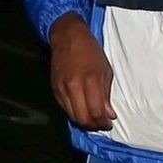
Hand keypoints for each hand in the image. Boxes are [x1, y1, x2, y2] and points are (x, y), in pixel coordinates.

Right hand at [48, 14, 115, 129]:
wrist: (68, 37)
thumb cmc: (91, 51)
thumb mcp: (105, 70)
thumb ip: (106, 94)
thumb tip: (108, 114)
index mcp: (90, 80)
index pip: (96, 111)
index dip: (103, 122)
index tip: (108, 123)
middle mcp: (74, 87)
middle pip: (82, 117)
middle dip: (93, 125)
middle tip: (101, 125)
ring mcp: (62, 89)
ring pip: (72, 116)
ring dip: (83, 121)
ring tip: (92, 120)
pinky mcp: (54, 89)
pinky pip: (64, 108)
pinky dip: (74, 113)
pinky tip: (81, 110)